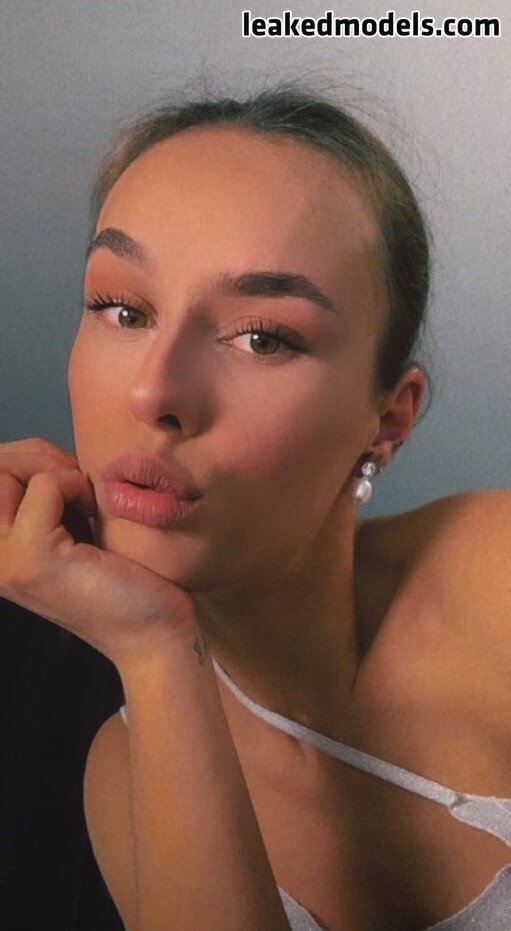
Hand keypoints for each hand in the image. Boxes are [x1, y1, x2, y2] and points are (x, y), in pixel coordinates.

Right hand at [0, 437, 197, 667]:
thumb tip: (34, 451)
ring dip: (55, 471)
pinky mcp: (30, 560)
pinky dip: (75, 485)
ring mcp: (3, 562)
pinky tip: (94, 515)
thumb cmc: (121, 576)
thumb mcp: (70, 524)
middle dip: (39, 457)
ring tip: (84, 503)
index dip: (28, 459)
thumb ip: (43, 493)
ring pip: (6, 471)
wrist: (154, 631)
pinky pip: (44, 486)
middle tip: (81, 487)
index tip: (68, 483)